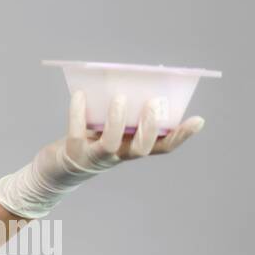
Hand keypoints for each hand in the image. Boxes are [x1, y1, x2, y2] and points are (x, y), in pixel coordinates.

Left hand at [0, 89, 205, 218]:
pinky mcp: (73, 152)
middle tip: (154, 103)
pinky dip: (78, 113)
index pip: (162, 147)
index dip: (181, 136)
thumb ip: (123, 115)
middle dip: (149, 127)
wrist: (57, 170)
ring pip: (111, 144)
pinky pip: (77, 133)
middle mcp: (118, 156)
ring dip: (117, 121)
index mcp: (131, 149)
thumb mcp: (110, 130)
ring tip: (120, 98)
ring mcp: (95, 157)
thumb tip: (132, 84)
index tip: (198, 120)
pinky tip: (80, 95)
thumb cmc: (88, 143)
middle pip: (141, 148)